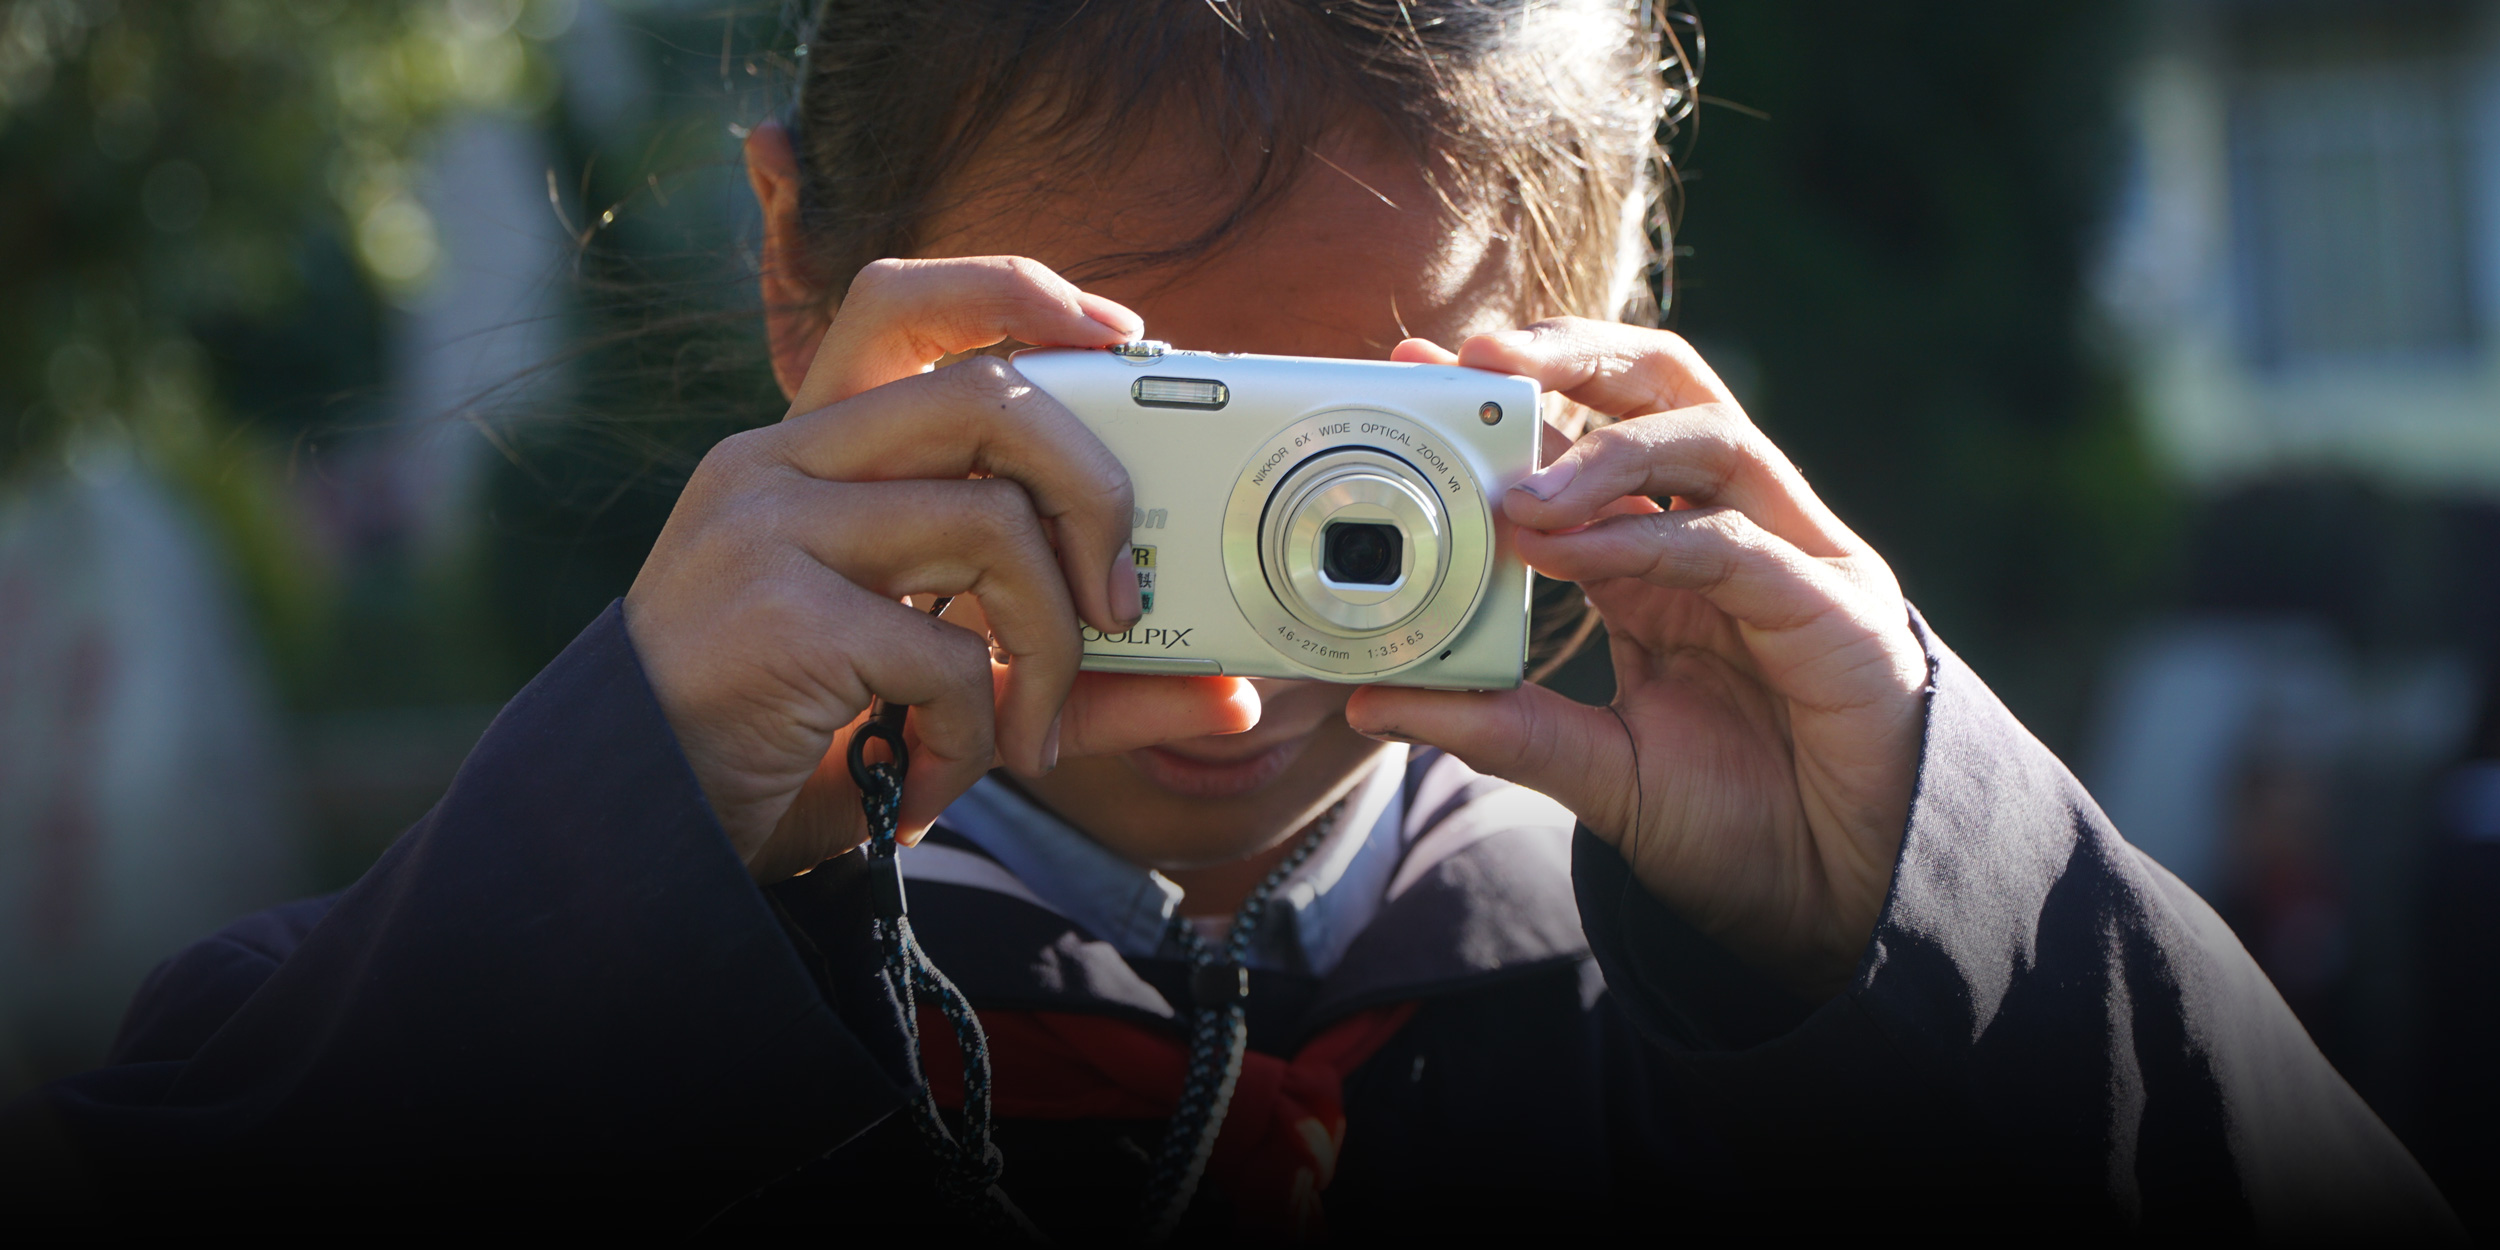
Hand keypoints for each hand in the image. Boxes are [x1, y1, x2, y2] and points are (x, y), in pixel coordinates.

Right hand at [624, 257, 1258, 881]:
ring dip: (1053, 645)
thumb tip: (1231, 690)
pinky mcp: (778, 615)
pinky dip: (978, 732)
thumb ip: (1069, 670)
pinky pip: (951, 655)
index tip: (1120, 339)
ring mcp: (767, 531)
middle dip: (1097, 489)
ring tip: (1030, 731)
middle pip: (988, 394)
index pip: (899, 303)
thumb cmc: (789, 744)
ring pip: (991, 524)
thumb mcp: (937, 685)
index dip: (1017, 291)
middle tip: (1124, 598)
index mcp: (806, 455)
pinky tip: (941, 773)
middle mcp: (776, 465)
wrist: (644, 838)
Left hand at [1346, 321, 1928, 996]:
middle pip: (1664, 389)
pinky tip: (1572, 552)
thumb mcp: (1595, 769)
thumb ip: (1498, 727)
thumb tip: (1370, 700)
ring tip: (1514, 494)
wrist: (1842, 897)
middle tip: (1474, 355)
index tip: (1419, 363)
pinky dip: (1648, 539)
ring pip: (1710, 438)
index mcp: (1668, 556)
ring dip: (1604, 451)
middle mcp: (1732, 531)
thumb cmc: (1739, 820)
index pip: (1592, 432)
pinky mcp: (1838, 606)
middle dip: (1572, 354)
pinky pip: (1737, 545)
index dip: (1515, 391)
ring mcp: (1795, 557)